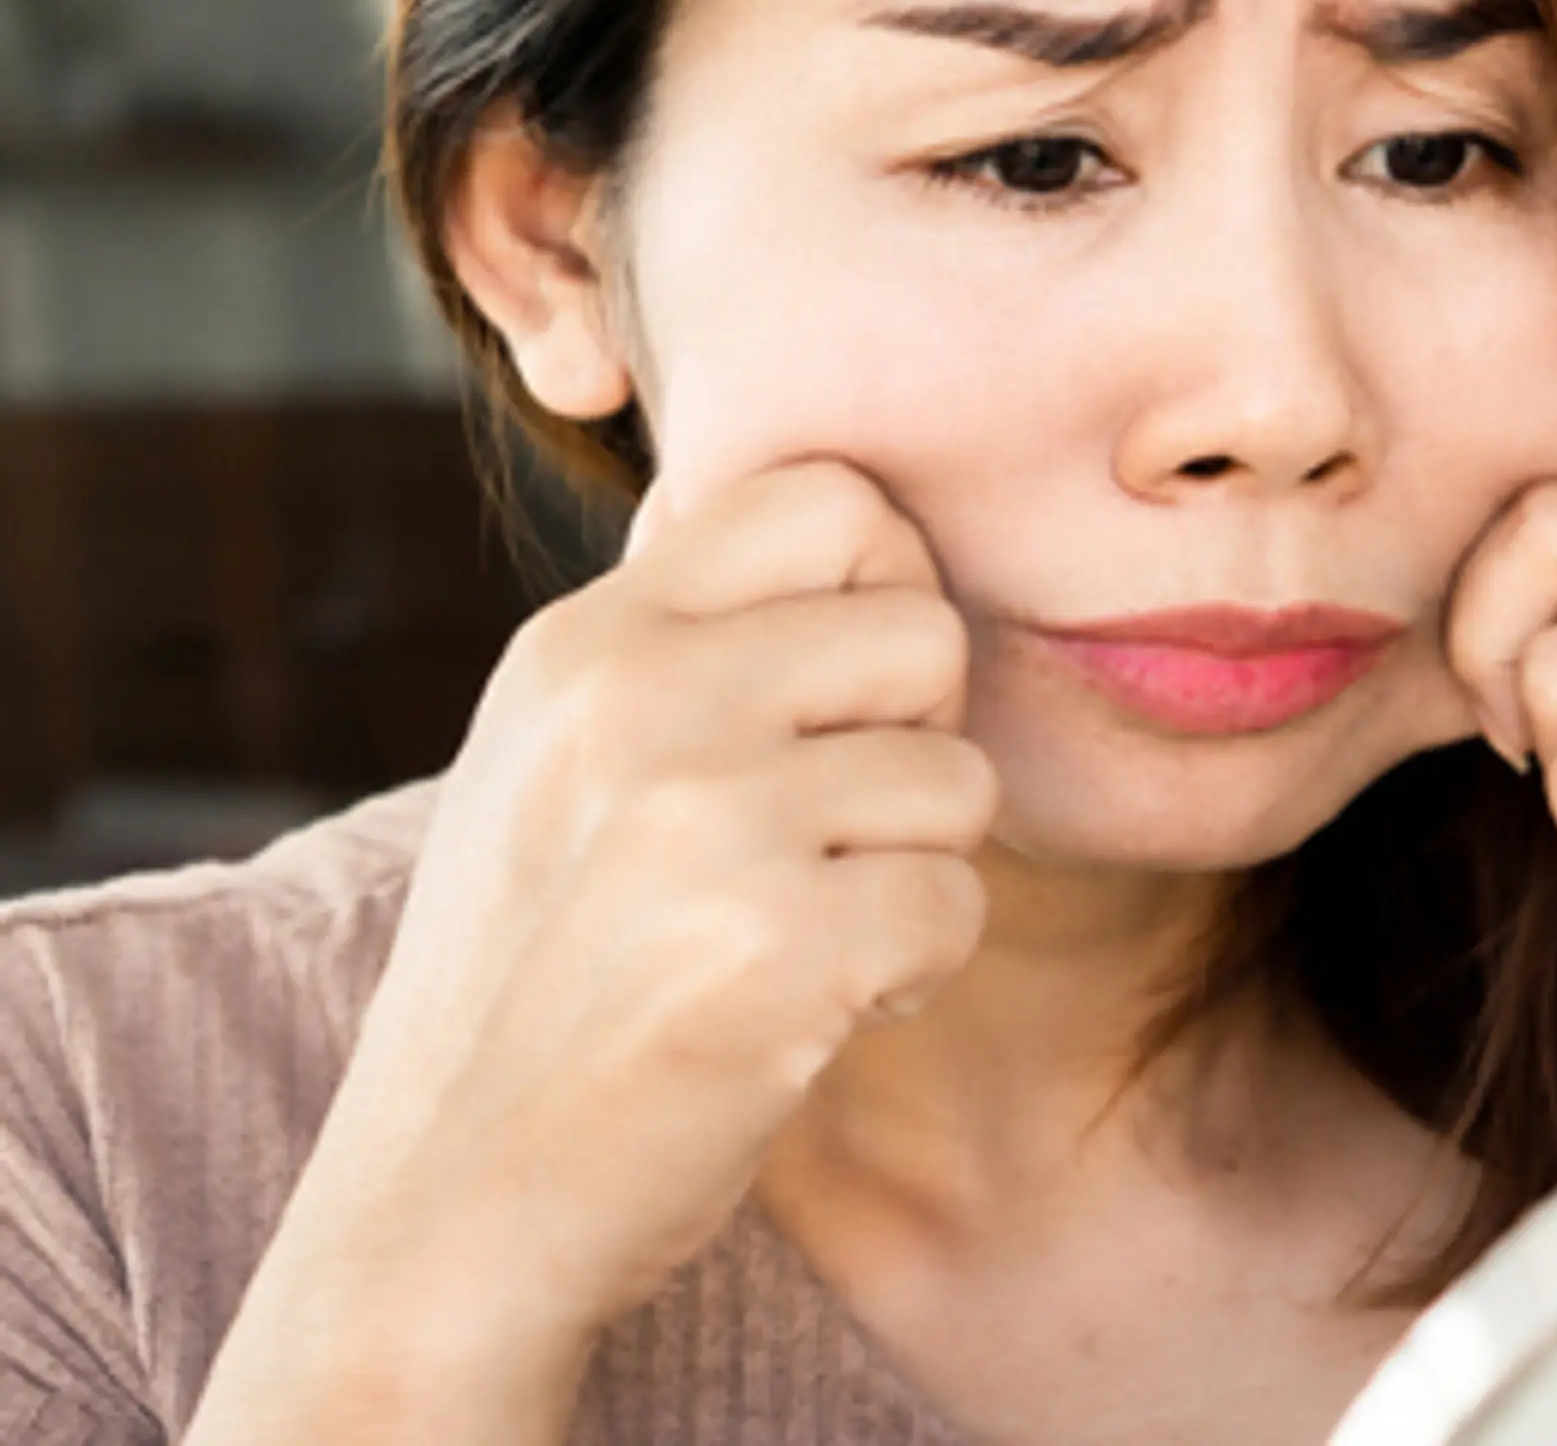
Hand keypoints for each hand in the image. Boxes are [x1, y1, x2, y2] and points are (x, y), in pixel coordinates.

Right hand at [275, 459, 994, 1354]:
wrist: (446, 1212)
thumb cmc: (535, 983)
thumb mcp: (548, 762)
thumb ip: (672, 630)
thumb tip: (804, 494)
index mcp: (586, 643)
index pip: (830, 496)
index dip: (878, 591)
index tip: (831, 701)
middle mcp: (639, 702)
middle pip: (926, 632)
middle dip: (909, 748)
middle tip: (817, 846)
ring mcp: (702, 821)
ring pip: (959, 779)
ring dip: (911, 873)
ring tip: (796, 936)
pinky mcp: (775, 947)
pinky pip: (957, 902)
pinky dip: (913, 972)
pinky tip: (812, 1010)